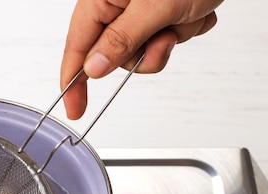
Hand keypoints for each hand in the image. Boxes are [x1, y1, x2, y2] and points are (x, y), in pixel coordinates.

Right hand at [61, 0, 222, 118]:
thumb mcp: (153, 7)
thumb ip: (121, 40)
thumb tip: (93, 68)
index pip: (78, 46)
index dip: (73, 82)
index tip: (75, 109)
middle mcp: (118, 3)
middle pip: (118, 54)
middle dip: (147, 52)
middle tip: (166, 36)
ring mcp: (140, 8)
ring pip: (147, 50)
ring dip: (173, 38)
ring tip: (185, 14)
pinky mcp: (163, 10)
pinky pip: (168, 38)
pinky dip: (186, 28)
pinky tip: (194, 9)